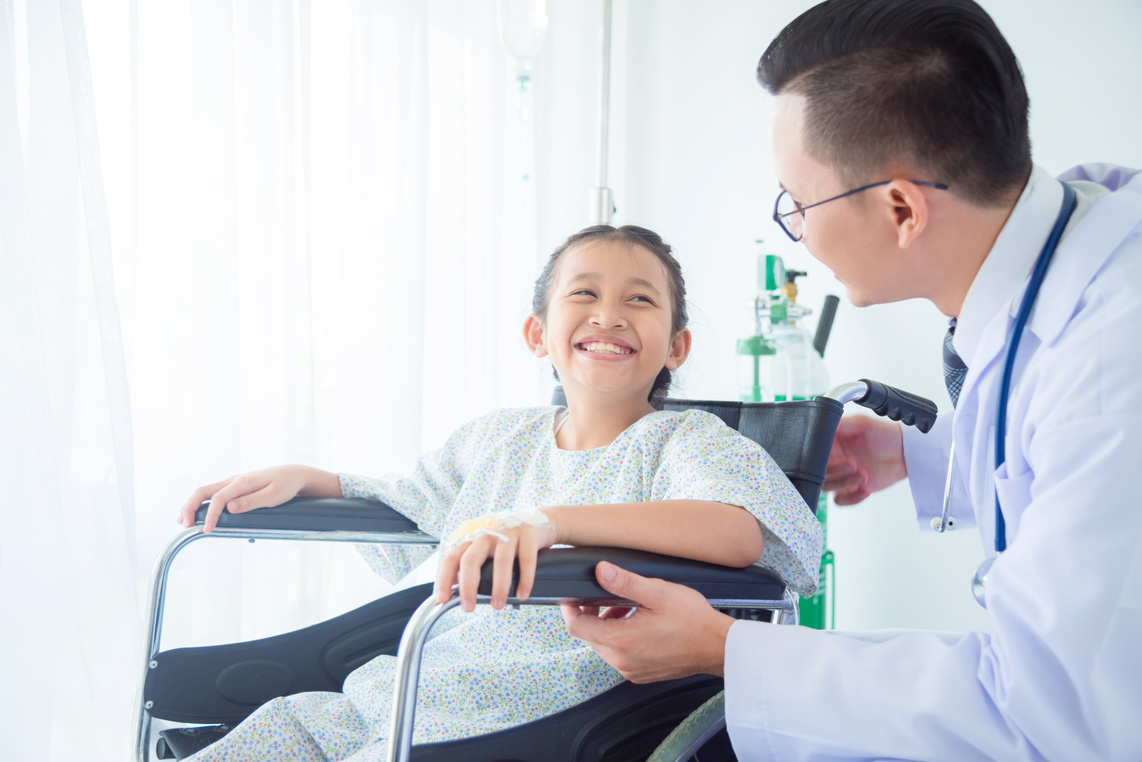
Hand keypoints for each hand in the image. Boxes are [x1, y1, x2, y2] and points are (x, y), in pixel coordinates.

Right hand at [177, 465, 336, 532]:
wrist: (293, 475)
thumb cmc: (285, 486)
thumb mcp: (273, 496)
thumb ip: (252, 502)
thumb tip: (230, 507)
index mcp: (242, 482)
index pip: (218, 498)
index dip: (210, 515)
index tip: (207, 529)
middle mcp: (234, 480)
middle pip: (203, 491)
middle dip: (190, 507)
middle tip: (185, 525)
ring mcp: (233, 483)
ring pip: (205, 492)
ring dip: (192, 505)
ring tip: (184, 521)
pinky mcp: (235, 487)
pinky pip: (212, 494)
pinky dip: (201, 503)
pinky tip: (198, 514)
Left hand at [435, 518, 558, 611]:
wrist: (539, 521)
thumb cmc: (509, 540)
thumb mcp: (488, 549)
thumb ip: (475, 566)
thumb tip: (461, 594)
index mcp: (474, 540)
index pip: (452, 558)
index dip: (444, 578)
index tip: (441, 599)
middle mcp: (488, 534)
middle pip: (471, 560)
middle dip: (467, 586)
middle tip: (468, 608)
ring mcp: (509, 533)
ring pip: (500, 562)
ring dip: (499, 587)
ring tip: (498, 605)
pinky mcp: (529, 535)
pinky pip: (527, 560)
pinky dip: (525, 580)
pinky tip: (522, 595)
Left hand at [560, 562, 733, 682]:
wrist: (717, 646)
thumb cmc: (693, 620)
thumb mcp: (658, 592)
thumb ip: (625, 582)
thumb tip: (600, 571)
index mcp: (620, 641)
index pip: (576, 627)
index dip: (569, 609)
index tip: (573, 597)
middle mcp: (622, 660)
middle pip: (588, 636)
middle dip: (592, 615)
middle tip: (608, 597)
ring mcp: (631, 670)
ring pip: (603, 646)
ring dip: (607, 626)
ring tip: (627, 608)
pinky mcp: (640, 674)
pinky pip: (618, 655)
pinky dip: (620, 639)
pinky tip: (638, 624)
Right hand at [824, 414, 906, 504]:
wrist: (905, 452)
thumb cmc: (885, 434)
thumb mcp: (862, 423)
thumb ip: (840, 424)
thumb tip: (821, 426)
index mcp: (830, 442)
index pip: (814, 453)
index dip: (821, 457)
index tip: (837, 455)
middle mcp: (832, 459)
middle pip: (817, 473)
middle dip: (835, 471)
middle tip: (853, 465)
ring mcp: (840, 476)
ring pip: (827, 487)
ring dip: (844, 483)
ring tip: (863, 475)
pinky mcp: (850, 489)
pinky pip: (840, 500)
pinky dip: (851, 498)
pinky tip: (865, 489)